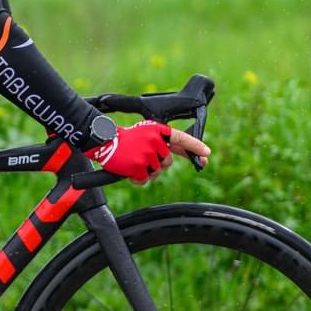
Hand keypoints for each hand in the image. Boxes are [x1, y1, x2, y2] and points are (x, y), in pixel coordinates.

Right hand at [85, 120, 210, 183]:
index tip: (206, 153)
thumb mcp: (147, 133)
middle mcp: (155, 141)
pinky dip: (137, 179)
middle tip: (144, 159)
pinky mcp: (138, 166)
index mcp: (158, 131)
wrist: (103, 141)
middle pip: (168, 162)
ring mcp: (147, 154)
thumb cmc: (125, 139)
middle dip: (159, 165)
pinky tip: (129, 171)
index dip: (195, 146)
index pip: (181, 138)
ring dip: (147, 172)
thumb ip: (165, 142)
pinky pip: (144, 180)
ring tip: (134, 162)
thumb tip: (186, 154)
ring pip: (157, 172)